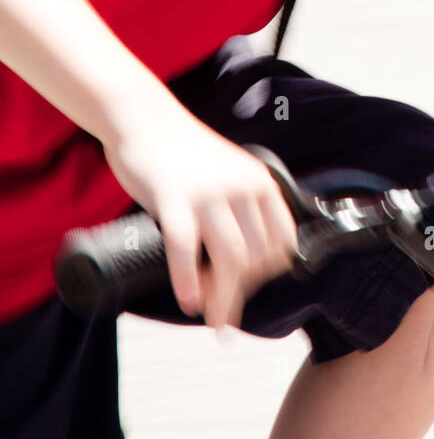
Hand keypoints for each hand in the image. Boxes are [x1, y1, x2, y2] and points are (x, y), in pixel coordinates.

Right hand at [102, 100, 298, 329]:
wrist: (145, 119)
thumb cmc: (185, 152)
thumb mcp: (231, 173)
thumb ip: (244, 206)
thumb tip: (248, 261)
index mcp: (260, 183)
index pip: (282, 242)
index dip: (269, 273)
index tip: (251, 289)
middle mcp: (241, 189)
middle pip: (255, 258)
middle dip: (242, 292)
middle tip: (225, 312)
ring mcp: (208, 194)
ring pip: (228, 260)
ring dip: (222, 298)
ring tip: (213, 319)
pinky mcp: (173, 200)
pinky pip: (187, 250)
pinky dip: (188, 281)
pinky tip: (189, 301)